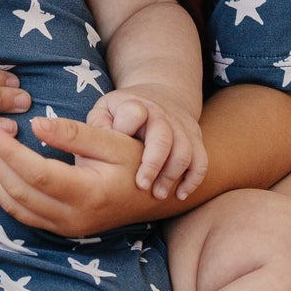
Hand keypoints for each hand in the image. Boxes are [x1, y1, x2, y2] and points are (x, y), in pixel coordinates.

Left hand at [0, 114, 169, 236]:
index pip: (36, 174)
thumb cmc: (136, 161)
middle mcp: (72, 218)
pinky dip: (2, 191)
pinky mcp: (58, 229)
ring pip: (14, 207)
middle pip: (19, 192)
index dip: (8, 151)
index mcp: (87, 194)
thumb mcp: (111, 141)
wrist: (154, 196)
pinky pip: (21, 213)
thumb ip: (73, 134)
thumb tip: (35, 124)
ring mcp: (64, 228)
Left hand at [88, 89, 206, 200]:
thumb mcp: (104, 110)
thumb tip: (89, 143)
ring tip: (158, 195)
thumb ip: (97, 125)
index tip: (116, 150)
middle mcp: (161, 114)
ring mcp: (181, 126)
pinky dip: (193, 179)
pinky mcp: (195, 138)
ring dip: (173, 175)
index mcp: (135, 105)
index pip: (134, 113)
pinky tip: (180, 195)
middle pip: (163, 137)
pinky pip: (201, 160)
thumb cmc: (122, 112)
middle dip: (154, 163)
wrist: (160, 95)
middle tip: (142, 186)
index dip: (126, 129)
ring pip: (185, 151)